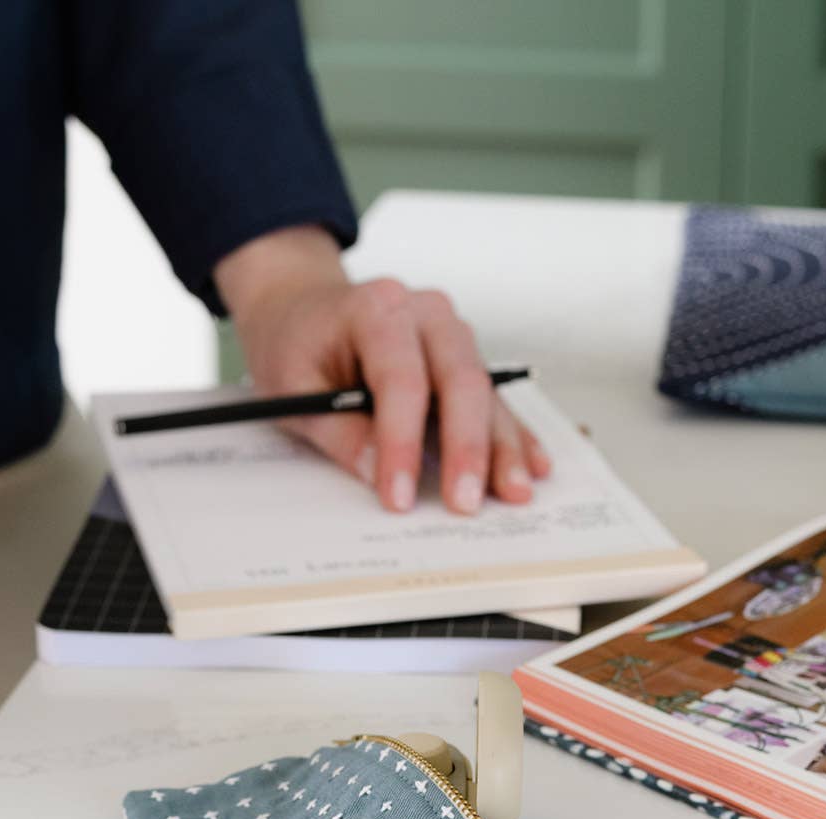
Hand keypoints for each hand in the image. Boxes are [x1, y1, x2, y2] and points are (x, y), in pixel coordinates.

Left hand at [214, 225, 549, 513]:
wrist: (302, 308)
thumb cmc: (294, 346)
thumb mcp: (292, 389)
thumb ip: (337, 429)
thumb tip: (377, 472)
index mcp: (377, 310)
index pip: (400, 380)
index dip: (401, 443)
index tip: (398, 497)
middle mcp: (425, 313)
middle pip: (460, 380)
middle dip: (466, 448)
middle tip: (466, 503)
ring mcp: (451, 333)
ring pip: (486, 392)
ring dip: (502, 446)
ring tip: (514, 493)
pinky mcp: (464, 358)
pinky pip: (494, 398)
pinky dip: (512, 434)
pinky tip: (532, 465)